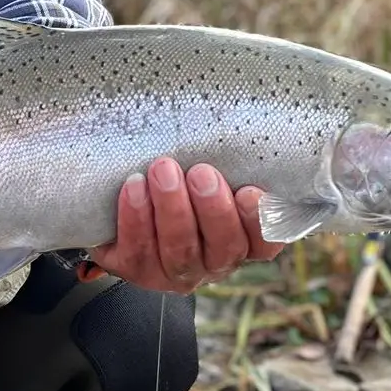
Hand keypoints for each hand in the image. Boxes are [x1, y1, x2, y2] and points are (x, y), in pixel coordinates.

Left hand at [90, 157, 284, 293]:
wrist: (125, 196)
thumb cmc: (182, 175)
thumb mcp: (211, 166)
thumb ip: (229, 159)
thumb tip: (250, 119)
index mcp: (242, 239)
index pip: (265, 242)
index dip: (260, 222)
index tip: (249, 190)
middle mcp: (214, 261)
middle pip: (224, 247)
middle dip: (213, 209)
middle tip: (201, 173)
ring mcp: (175, 270)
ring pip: (181, 250)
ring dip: (173, 209)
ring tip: (163, 170)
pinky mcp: (137, 269)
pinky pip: (138, 252)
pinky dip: (136, 219)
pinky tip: (134, 187)